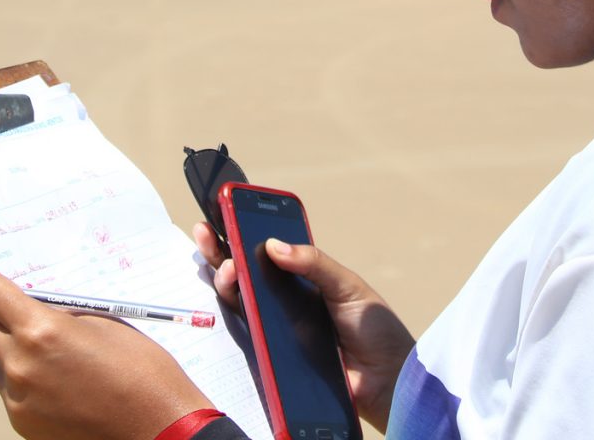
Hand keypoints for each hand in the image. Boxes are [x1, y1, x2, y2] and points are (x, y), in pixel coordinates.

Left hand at [0, 241, 210, 439]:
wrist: (158, 428)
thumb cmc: (141, 370)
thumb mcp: (102, 324)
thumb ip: (59, 315)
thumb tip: (33, 312)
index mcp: (41, 331)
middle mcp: (20, 364)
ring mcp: (18, 397)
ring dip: (2, 342)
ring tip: (38, 339)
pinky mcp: (22, 421)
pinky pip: (11, 386)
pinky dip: (21, 373)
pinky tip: (53, 374)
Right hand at [194, 224, 414, 432]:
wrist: (386, 379)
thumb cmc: (374, 329)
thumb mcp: (347, 285)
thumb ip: (314, 262)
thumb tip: (274, 245)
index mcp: (302, 281)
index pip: (266, 254)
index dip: (243, 235)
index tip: (222, 215)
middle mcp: (283, 303)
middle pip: (243, 275)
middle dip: (220, 252)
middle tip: (208, 235)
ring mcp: (275, 330)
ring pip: (237, 302)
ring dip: (224, 280)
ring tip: (228, 269)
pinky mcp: (271, 356)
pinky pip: (245, 337)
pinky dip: (232, 317)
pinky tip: (230, 297)